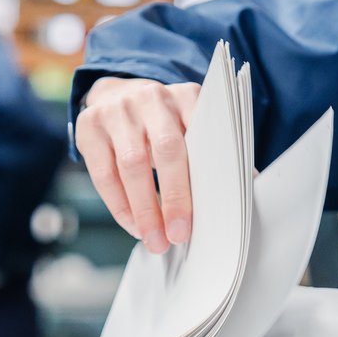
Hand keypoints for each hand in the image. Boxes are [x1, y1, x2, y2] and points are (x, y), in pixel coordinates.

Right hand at [73, 78, 201, 252]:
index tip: (215, 213)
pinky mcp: (89, 126)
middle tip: (179, 235)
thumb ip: (213, 151)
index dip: (208, 176)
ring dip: (144, 210)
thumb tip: (248, 187)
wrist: (117, 96)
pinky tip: (133, 225)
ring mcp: (117, 110)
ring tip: (155, 240)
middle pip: (166, 150)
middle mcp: (151, 98)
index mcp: (186, 96)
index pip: (202, 136)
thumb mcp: (190, 125)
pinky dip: (119, 205)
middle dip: (175, 198)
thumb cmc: (163, 123)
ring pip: (131, 165)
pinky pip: (103, 174)